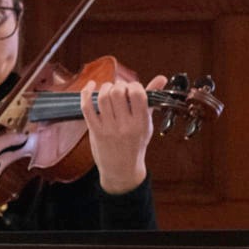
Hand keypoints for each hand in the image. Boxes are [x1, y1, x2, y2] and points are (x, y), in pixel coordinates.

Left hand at [82, 75, 165, 193]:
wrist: (122, 170)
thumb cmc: (136, 145)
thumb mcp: (147, 124)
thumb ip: (152, 100)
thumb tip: (162, 78)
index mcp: (141, 123)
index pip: (138, 94)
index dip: (134, 85)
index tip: (133, 88)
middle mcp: (125, 126)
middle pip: (118, 93)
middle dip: (119, 85)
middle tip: (120, 90)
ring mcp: (109, 129)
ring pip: (103, 98)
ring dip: (105, 88)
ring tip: (109, 90)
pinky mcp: (95, 131)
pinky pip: (87, 107)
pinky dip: (86, 93)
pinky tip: (90, 86)